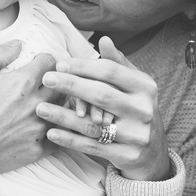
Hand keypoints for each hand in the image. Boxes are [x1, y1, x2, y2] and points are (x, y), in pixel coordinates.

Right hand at [0, 43, 55, 174]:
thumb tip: (19, 44)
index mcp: (21, 83)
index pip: (50, 62)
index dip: (44, 60)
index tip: (38, 64)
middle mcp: (35, 105)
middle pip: (61, 85)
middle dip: (55, 81)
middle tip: (45, 83)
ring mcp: (38, 129)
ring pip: (63, 111)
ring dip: (57, 104)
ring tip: (46, 103)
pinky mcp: (37, 150)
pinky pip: (59, 137)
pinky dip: (56, 129)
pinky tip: (47, 126)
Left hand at [38, 36, 172, 181]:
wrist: (154, 152)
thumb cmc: (136, 110)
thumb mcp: (134, 86)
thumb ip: (118, 64)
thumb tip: (104, 39)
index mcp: (145, 87)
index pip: (110, 72)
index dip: (84, 67)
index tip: (60, 64)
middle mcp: (143, 110)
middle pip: (102, 95)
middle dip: (71, 85)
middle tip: (47, 79)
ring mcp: (136, 135)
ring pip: (94, 123)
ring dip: (64, 116)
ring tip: (40, 108)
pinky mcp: (127, 156)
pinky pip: (93, 146)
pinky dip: (71, 140)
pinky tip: (52, 133)